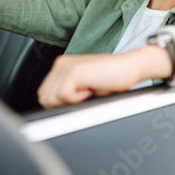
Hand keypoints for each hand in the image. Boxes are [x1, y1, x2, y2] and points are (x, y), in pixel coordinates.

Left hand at [37, 45, 172, 108]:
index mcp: (61, 66)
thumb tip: (53, 110)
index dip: (58, 104)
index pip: (44, 94)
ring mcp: (66, 66)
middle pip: (44, 97)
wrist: (130, 68)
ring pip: (51, 99)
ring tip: (88, 92)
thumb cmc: (112, 80)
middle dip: (62, 104)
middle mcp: (61, 64)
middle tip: (84, 96)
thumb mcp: (83, 88)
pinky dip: (78, 99)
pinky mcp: (73, 71)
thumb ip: (66, 94)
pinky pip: (64, 96)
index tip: (77, 102)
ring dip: (70, 102)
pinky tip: (91, 89)